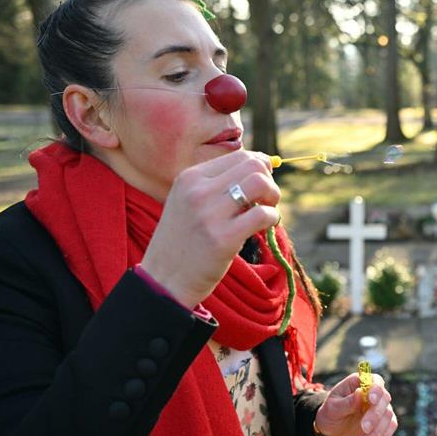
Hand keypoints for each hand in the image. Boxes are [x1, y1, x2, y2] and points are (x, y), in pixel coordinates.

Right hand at [141, 150, 279, 307]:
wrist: (163, 280)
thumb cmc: (183, 241)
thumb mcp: (188, 202)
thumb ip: (217, 185)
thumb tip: (261, 167)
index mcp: (189, 178)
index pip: (239, 155)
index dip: (259, 168)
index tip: (261, 185)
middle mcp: (198, 190)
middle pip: (253, 165)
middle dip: (269, 180)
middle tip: (266, 200)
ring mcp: (210, 214)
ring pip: (260, 183)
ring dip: (273, 196)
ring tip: (266, 211)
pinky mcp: (223, 238)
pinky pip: (263, 214)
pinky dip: (272, 218)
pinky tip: (265, 227)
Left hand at [314, 373, 396, 435]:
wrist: (332, 431)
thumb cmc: (330, 414)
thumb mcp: (332, 408)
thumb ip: (346, 402)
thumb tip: (360, 393)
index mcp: (359, 383)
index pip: (375, 381)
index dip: (376, 389)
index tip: (371, 400)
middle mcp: (373, 393)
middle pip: (384, 399)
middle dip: (375, 415)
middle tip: (364, 428)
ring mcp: (380, 407)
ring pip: (388, 415)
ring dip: (377, 432)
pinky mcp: (384, 421)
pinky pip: (390, 428)